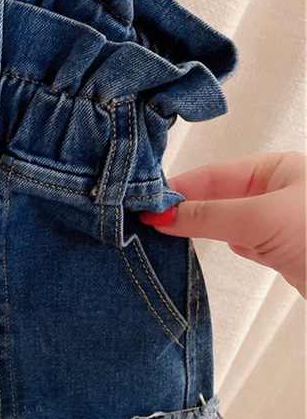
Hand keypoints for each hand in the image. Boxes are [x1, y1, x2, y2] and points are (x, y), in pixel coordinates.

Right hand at [139, 152, 305, 296]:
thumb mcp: (261, 218)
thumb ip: (207, 215)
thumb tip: (158, 214)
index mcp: (275, 168)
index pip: (212, 174)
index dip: (176, 188)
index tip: (140, 205)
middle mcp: (274, 191)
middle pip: (215, 196)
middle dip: (181, 208)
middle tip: (140, 222)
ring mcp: (276, 222)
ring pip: (223, 221)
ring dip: (195, 228)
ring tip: (156, 235)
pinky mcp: (279, 250)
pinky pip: (236, 242)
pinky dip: (215, 245)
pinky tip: (190, 249)